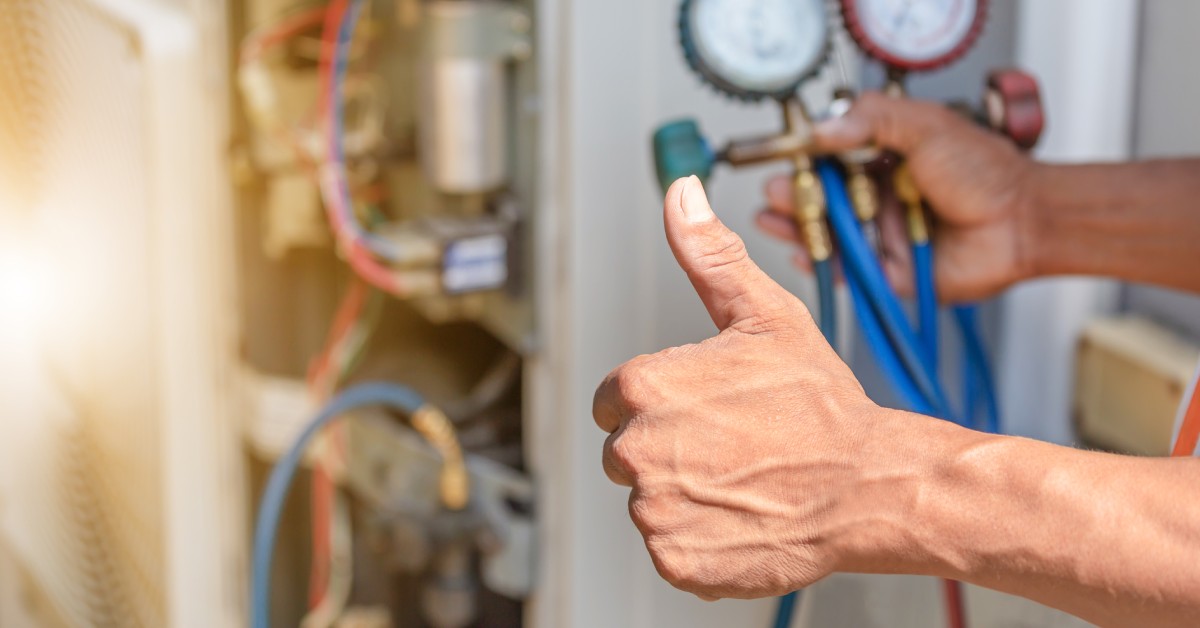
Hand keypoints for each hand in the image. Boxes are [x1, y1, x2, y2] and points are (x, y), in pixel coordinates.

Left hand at [594, 176, 904, 599]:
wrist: (869, 487)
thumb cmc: (821, 406)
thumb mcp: (765, 315)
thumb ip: (708, 256)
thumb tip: (681, 194)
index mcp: (642, 388)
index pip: (613, 401)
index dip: (661, 403)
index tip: (706, 409)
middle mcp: (636, 450)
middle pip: (626, 452)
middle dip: (669, 449)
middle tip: (733, 445)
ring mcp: (655, 510)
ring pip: (650, 501)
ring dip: (686, 495)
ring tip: (743, 479)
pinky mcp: (676, 559)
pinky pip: (671, 547)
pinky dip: (700, 540)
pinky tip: (742, 516)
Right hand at [756, 92, 1037, 301]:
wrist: (1023, 221)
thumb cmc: (985, 172)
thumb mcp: (925, 126)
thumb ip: (873, 120)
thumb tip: (822, 129)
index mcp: (884, 160)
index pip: (831, 159)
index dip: (804, 161)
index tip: (784, 158)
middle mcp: (878, 198)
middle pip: (821, 199)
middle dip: (791, 196)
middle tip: (773, 192)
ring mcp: (881, 235)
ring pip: (828, 234)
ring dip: (797, 227)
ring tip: (772, 218)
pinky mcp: (887, 272)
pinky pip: (846, 271)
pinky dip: (820, 264)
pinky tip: (800, 251)